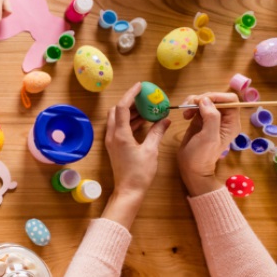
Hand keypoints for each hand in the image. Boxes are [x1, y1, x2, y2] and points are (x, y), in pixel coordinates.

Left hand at [102, 82, 170, 227]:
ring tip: (147, 109)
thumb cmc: (139, 173)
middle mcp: (112, 135)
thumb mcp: (151, 151)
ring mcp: (112, 141)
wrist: (128, 191)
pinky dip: (129, 122)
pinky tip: (143, 122)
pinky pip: (119, 128)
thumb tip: (165, 120)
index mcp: (120, 134)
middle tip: (145, 98)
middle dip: (130, 102)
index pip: (122, 107)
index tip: (140, 86)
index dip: (131, 94)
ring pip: (117, 119)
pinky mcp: (115, 146)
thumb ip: (157, 132)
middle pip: (117, 111)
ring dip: (130, 112)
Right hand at [177, 92, 240, 195]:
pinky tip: (185, 115)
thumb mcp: (209, 137)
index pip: (230, 100)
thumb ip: (211, 117)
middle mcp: (223, 119)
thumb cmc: (202, 155)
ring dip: (193, 102)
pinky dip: (189, 106)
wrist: (191, 167)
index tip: (201, 101)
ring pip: (205, 100)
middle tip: (189, 107)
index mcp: (231, 123)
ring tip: (185, 112)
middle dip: (202, 99)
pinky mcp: (200, 119)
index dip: (217, 97)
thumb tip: (205, 99)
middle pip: (216, 98)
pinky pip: (197, 106)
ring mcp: (211, 119)